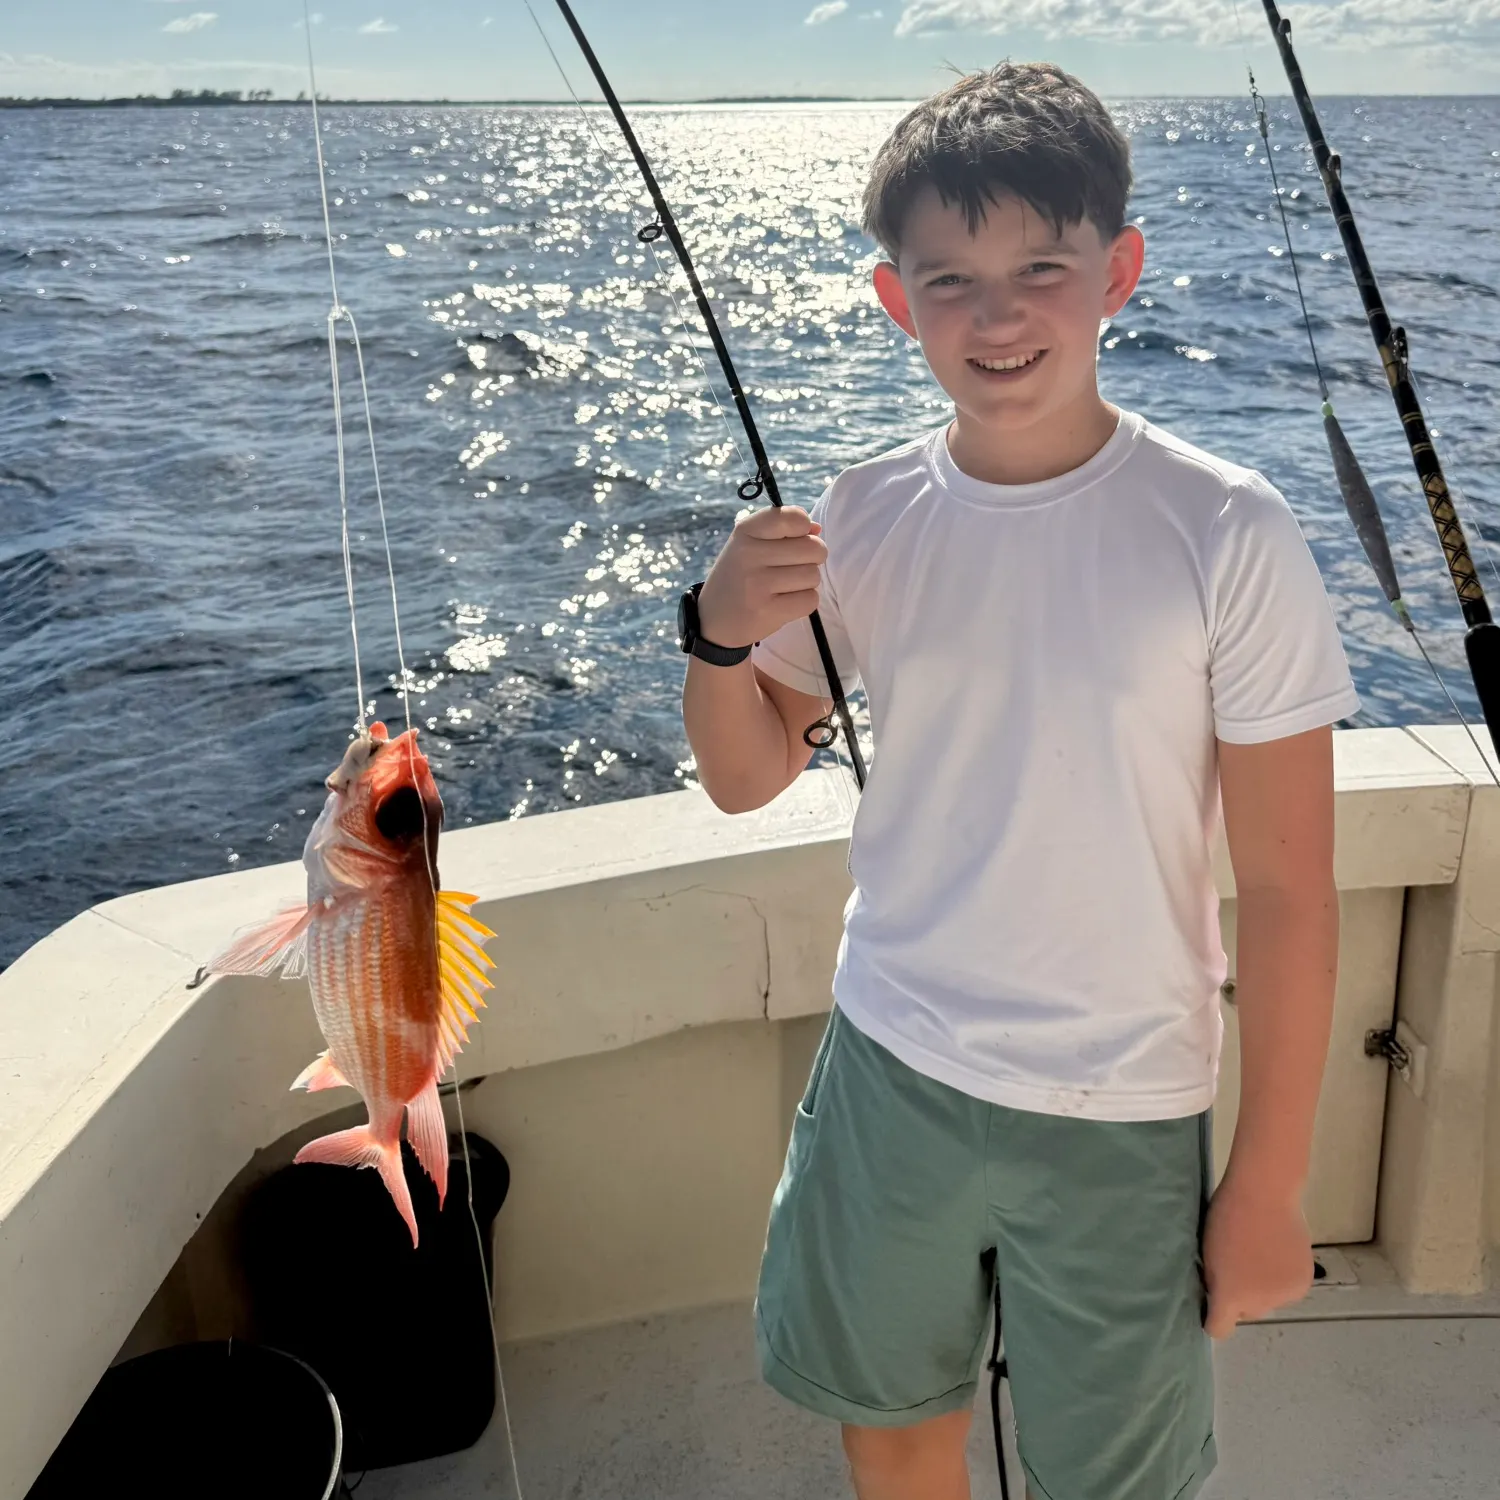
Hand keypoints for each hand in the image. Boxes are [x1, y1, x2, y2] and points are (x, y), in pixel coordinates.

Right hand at [696, 506, 826, 649]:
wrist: (714, 619)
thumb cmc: (740, 576)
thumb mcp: (751, 544)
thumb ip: (784, 530)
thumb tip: (817, 529)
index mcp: (746, 531)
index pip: (794, 518)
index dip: (804, 527)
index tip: (793, 539)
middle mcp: (750, 554)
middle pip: (813, 549)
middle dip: (812, 558)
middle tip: (794, 566)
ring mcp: (758, 584)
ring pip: (813, 576)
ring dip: (807, 583)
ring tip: (785, 586)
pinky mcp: (767, 611)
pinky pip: (810, 600)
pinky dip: (804, 603)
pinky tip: (785, 602)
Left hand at [1201, 1175, 1313, 1338]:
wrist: (1264, 1194)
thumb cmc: (1226, 1217)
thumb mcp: (1208, 1252)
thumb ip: (1216, 1281)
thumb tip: (1221, 1296)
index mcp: (1230, 1296)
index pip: (1219, 1329)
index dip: (1214, 1320)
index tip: (1214, 1305)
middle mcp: (1259, 1304)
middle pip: (1247, 1312)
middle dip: (1242, 1296)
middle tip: (1238, 1265)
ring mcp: (1284, 1295)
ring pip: (1269, 1301)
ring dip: (1264, 1287)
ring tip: (1260, 1254)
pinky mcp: (1303, 1284)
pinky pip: (1287, 1291)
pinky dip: (1282, 1279)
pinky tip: (1277, 1253)